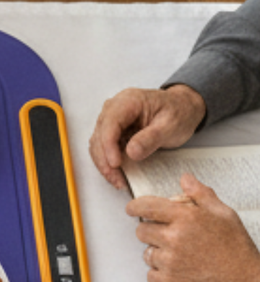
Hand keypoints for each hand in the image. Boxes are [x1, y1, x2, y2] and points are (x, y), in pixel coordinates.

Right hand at [89, 84, 205, 189]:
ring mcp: (111, 119)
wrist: (183, 108)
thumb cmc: (179, 113)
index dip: (108, 145)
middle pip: (99, 135)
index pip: (110, 123)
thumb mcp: (171, 125)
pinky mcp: (113, 131)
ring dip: (104, 163)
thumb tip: (131, 152)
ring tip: (118, 180)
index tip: (115, 164)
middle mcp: (114, 108)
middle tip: (117, 180)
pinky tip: (118, 174)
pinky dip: (108, 162)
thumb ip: (151, 138)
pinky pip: (104, 147)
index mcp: (128, 101)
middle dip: (105, 160)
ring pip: (98, 144)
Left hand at [128, 173, 259, 281]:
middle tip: (170, 239)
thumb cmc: (237, 251)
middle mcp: (174, 238)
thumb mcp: (224, 215)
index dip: (135, 207)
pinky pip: (151, 275)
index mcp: (186, 218)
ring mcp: (170, 262)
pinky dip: (162, 275)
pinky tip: (180, 273)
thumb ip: (202, 195)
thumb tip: (186, 179)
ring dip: (159, 255)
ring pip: (147, 254)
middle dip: (152, 233)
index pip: (146, 206)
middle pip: (142, 231)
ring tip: (182, 258)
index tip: (132, 209)